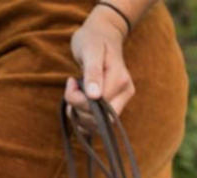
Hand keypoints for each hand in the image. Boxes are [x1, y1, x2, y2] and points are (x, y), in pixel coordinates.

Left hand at [66, 5, 135, 127]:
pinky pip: (102, 120)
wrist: (103, 34)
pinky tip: (77, 106)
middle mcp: (125, 93)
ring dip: (81, 114)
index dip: (82, 100)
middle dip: (81, 109)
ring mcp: (122, 99)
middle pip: (104, 119)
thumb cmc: (93, 39)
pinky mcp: (116, 102)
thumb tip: (95, 97)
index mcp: (120, 81)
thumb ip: (92, 73)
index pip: (102, 105)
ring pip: (102, 123)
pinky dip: (86, 118)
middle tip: (70, 89)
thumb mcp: (89, 50)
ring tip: (72, 94)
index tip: (70, 83)